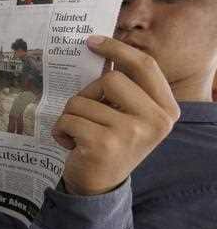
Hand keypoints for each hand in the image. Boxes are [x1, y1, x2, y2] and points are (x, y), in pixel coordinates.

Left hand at [52, 35, 179, 195]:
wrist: (99, 187)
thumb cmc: (111, 144)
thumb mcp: (129, 116)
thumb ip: (126, 89)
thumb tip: (102, 47)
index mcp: (166, 109)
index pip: (145, 66)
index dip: (117, 49)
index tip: (92, 41)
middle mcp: (155, 121)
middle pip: (109, 79)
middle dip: (87, 93)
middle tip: (86, 114)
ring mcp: (130, 133)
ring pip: (82, 100)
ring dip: (71, 115)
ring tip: (79, 133)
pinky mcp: (103, 144)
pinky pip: (68, 119)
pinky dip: (61, 130)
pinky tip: (70, 144)